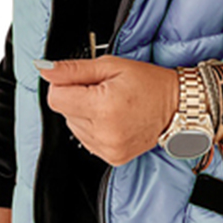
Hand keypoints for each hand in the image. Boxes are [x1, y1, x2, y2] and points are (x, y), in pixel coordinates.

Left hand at [36, 55, 178, 165]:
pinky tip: (114, 120)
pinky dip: (95, 129)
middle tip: (105, 92)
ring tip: (112, 106)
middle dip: (78, 99)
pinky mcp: (113, 157)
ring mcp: (109, 148)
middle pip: (64, 113)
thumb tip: (45, 69)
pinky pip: (87, 141)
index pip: (55, 99)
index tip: (83, 81)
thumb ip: (73, 69)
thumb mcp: (111, 66)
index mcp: (103, 106)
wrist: (178, 107)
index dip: (65, 86)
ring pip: (74, 128)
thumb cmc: (149, 83)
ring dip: (86, 115)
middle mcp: (104, 132)